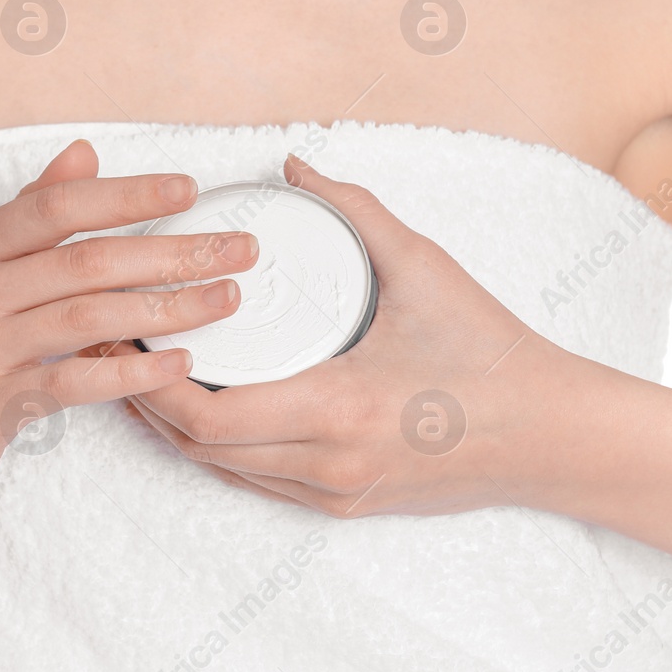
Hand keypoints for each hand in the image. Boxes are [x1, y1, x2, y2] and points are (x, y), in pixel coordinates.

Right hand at [0, 139, 258, 519]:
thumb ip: (26, 217)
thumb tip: (84, 153)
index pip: (57, 204)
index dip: (127, 193)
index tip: (191, 190)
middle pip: (87, 259)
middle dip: (174, 251)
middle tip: (239, 251)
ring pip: (89, 316)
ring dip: (168, 308)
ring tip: (226, 301)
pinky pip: (74, 381)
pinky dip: (132, 371)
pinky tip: (179, 364)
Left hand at [117, 153, 588, 517]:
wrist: (551, 436)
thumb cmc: (492, 353)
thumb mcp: (426, 269)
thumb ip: (355, 210)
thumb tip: (294, 164)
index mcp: (340, 409)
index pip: (209, 416)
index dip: (155, 379)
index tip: (132, 329)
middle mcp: (327, 466)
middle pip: (199, 449)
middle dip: (147, 398)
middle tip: (120, 341)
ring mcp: (334, 495)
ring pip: (221, 471)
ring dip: (175, 425)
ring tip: (146, 368)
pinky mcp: (343, 507)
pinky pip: (256, 483)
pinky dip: (217, 449)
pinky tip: (202, 406)